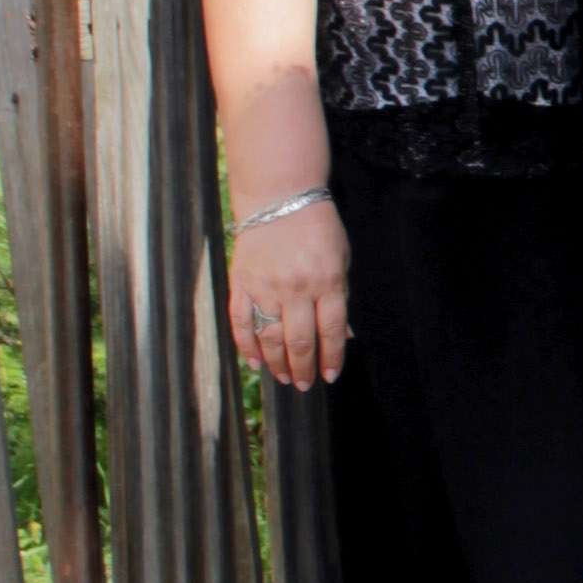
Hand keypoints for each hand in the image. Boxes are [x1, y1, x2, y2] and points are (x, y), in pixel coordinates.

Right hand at [230, 196, 349, 389]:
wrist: (279, 197)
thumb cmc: (317, 227)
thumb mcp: (341, 258)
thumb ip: (340, 294)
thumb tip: (341, 333)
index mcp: (327, 281)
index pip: (332, 330)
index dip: (332, 357)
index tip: (330, 376)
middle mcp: (296, 288)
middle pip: (301, 340)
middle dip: (304, 368)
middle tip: (303, 385)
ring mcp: (266, 287)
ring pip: (270, 338)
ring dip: (278, 363)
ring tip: (284, 378)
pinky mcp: (242, 284)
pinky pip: (241, 323)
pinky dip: (247, 347)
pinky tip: (255, 363)